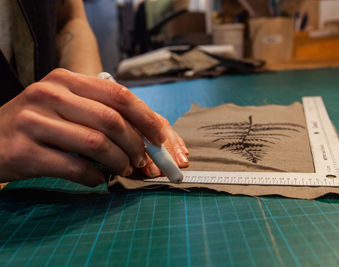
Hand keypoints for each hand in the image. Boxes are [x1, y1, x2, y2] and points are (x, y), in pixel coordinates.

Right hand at [0, 69, 185, 185]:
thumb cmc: (37, 125)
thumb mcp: (67, 107)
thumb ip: (103, 113)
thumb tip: (150, 135)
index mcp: (67, 80)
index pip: (118, 94)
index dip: (146, 118)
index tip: (161, 139)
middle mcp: (50, 94)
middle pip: (111, 120)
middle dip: (136, 145)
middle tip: (142, 161)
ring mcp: (34, 121)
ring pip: (96, 143)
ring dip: (119, 162)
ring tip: (123, 170)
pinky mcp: (24, 151)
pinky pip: (74, 167)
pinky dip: (94, 176)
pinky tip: (97, 179)